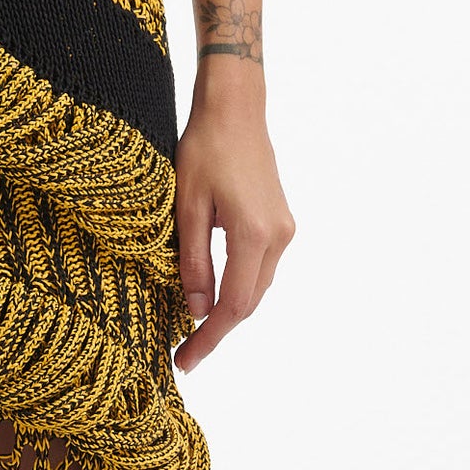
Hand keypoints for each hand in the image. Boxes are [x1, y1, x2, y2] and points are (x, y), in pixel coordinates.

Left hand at [173, 80, 294, 372]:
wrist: (236, 109)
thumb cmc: (205, 149)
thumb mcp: (186, 208)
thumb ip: (193, 263)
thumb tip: (197, 311)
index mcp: (255, 234)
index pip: (234, 304)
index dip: (209, 338)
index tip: (186, 360)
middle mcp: (278, 236)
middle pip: (249, 302)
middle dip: (217, 331)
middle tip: (185, 354)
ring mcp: (284, 229)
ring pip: (257, 288)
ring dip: (228, 311)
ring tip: (194, 332)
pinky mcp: (281, 222)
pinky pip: (260, 269)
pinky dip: (238, 288)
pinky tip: (214, 298)